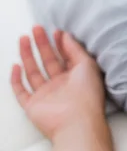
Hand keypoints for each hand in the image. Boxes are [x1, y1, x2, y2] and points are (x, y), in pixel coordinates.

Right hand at [10, 26, 104, 140]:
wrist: (76, 121)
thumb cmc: (87, 93)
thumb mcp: (87, 64)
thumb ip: (75, 49)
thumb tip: (66, 35)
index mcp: (76, 77)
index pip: (66, 57)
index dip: (60, 43)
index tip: (54, 30)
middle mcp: (61, 85)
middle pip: (48, 61)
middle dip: (42, 44)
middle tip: (36, 28)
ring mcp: (46, 95)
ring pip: (33, 72)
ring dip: (28, 55)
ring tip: (24, 38)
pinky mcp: (33, 105)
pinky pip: (21, 91)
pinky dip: (16, 79)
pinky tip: (15, 66)